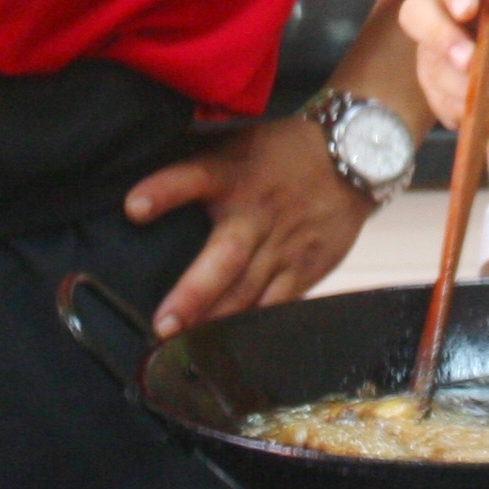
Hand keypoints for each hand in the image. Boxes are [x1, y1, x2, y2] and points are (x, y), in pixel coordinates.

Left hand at [127, 110, 369, 336]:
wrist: (355, 157)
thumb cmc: (285, 150)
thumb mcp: (240, 140)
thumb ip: (197, 155)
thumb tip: (141, 161)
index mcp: (234, 175)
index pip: (194, 178)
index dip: (164, 191)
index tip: (133, 208)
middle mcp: (257, 213)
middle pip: (225, 256)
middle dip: (194, 293)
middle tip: (164, 324)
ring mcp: (285, 244)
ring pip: (251, 290)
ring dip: (219, 320)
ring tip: (187, 347)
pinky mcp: (307, 267)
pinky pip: (280, 303)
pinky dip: (258, 325)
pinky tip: (234, 347)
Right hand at [398, 0, 488, 166]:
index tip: (467, 10)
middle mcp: (451, 11)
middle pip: (416, 10)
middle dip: (440, 37)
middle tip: (468, 63)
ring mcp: (439, 50)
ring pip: (432, 64)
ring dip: (471, 89)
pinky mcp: (437, 87)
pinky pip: (438, 100)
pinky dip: (471, 110)